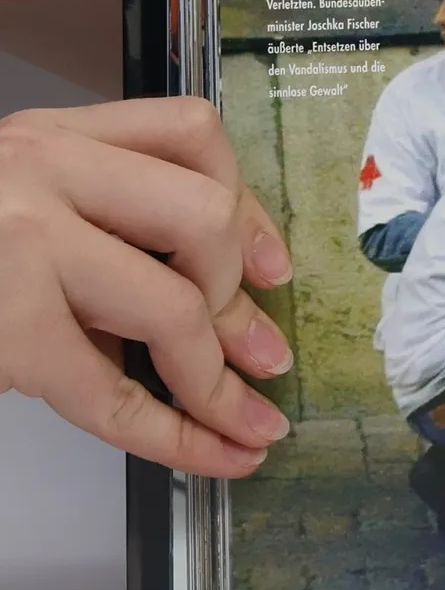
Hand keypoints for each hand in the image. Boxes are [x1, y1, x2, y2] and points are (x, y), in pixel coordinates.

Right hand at [0, 98, 294, 474]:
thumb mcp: (26, 212)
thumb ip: (117, 234)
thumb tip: (241, 319)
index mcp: (52, 136)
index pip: (191, 135)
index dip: (248, 206)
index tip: (273, 266)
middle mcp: (39, 171)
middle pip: (201, 215)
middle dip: (238, 295)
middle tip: (258, 351)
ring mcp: (20, 243)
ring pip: (169, 305)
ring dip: (217, 379)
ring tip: (245, 420)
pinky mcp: (5, 324)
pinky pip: (111, 392)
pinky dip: (174, 437)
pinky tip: (212, 454)